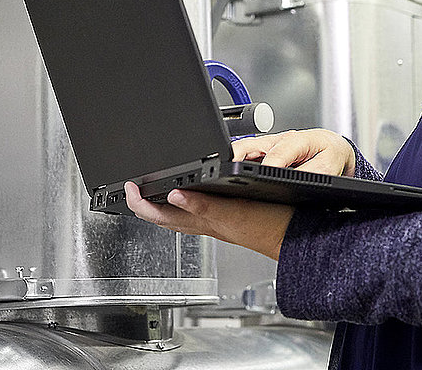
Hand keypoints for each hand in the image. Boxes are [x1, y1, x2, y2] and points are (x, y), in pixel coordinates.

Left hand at [124, 182, 292, 260]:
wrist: (293, 236)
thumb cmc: (268, 228)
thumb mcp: (232, 214)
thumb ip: (202, 205)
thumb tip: (175, 193)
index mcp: (201, 220)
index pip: (158, 214)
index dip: (138, 201)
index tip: (129, 185)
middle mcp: (204, 222)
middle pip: (163, 216)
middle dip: (144, 203)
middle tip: (134, 188)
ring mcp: (215, 221)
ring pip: (178, 215)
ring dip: (162, 204)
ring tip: (153, 191)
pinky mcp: (227, 217)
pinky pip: (195, 212)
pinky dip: (184, 202)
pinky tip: (191, 196)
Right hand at [231, 129, 356, 175]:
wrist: (331, 148)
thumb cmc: (330, 154)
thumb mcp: (330, 165)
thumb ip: (315, 173)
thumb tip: (301, 179)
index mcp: (297, 140)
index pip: (280, 151)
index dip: (271, 162)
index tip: (264, 173)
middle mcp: (277, 141)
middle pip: (250, 144)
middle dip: (235, 156)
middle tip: (226, 170)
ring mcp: (266, 147)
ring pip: (241, 150)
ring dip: (228, 160)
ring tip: (218, 176)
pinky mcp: (259, 155)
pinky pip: (242, 159)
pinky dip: (231, 166)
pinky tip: (225, 179)